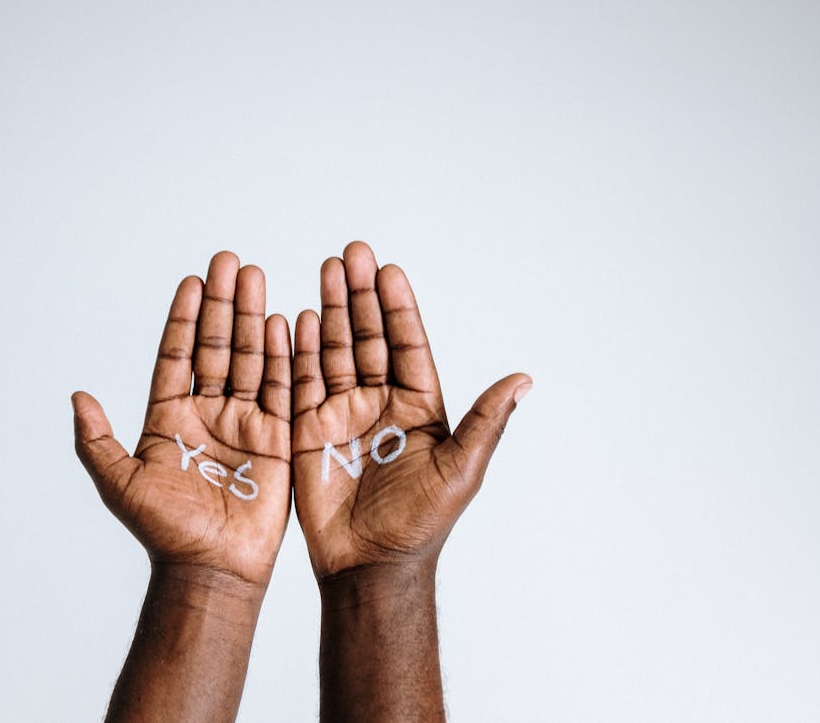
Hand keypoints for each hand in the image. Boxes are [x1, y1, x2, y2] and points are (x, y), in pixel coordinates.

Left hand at [73, 251, 291, 586]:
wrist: (211, 570)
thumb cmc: (164, 533)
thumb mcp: (120, 483)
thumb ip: (98, 440)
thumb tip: (78, 398)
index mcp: (169, 419)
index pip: (177, 356)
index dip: (184, 318)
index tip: (193, 281)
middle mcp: (207, 414)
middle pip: (217, 346)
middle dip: (223, 304)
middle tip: (229, 262)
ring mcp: (243, 424)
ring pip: (250, 359)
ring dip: (252, 317)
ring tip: (255, 277)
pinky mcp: (276, 440)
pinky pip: (281, 389)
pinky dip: (283, 356)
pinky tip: (284, 322)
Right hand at [291, 241, 530, 578]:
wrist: (370, 566)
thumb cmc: (421, 524)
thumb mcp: (461, 470)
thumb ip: (486, 422)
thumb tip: (524, 378)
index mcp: (419, 407)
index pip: (408, 345)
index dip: (397, 308)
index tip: (389, 270)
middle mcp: (381, 403)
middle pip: (367, 337)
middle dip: (359, 295)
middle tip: (352, 253)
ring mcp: (342, 414)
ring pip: (335, 351)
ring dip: (330, 311)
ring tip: (325, 270)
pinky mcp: (308, 431)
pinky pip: (301, 383)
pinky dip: (298, 351)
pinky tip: (295, 318)